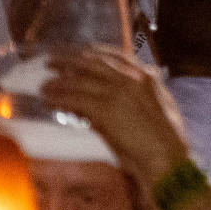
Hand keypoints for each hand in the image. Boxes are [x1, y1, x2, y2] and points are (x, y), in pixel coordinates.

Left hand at [42, 46, 193, 190]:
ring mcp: (120, 92)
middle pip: (94, 61)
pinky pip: (76, 99)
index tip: (75, 53)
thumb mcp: (153, 109)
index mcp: (147, 76)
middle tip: (50, 59)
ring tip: (45, 86)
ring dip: (60, 82)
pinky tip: (49, 100)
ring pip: (82, 79)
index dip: (92, 53)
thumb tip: (108, 98)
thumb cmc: (161, 139)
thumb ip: (133, 97)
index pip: (115, 56)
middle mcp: (133, 78)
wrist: (166, 156)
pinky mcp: (107, 109)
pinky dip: (60, 98)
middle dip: (69, 59)